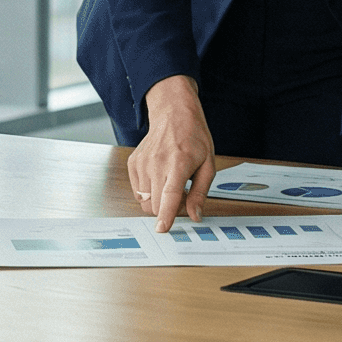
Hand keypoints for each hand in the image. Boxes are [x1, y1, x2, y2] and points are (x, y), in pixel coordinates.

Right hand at [128, 76, 214, 231]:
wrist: (173, 113)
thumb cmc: (193, 137)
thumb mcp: (208, 164)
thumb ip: (201, 192)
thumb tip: (196, 215)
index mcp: (179, 162)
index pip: (170, 194)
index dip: (166, 214)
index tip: (162, 228)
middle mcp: (157, 162)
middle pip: (154, 204)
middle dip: (167, 210)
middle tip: (181, 195)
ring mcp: (142, 163)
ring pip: (144, 200)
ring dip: (157, 201)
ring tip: (170, 185)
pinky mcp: (133, 163)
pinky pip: (137, 191)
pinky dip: (148, 192)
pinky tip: (159, 178)